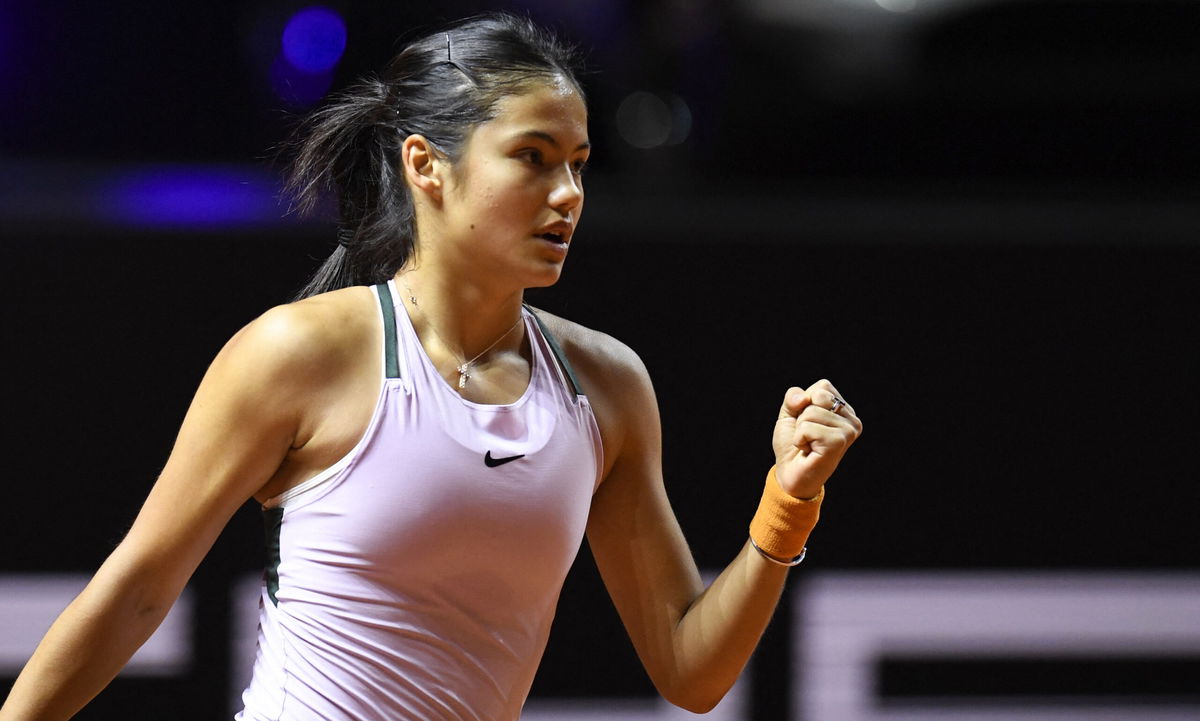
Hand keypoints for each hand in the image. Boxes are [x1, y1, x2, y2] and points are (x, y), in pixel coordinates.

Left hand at [771, 380, 862, 498]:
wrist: (790, 474)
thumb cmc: (793, 445)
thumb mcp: (790, 414)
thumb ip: (794, 397)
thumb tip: (803, 398)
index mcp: (844, 410)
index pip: (823, 386)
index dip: (805, 403)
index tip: (807, 423)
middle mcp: (852, 420)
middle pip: (818, 395)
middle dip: (803, 415)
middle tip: (807, 435)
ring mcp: (848, 431)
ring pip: (811, 412)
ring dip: (801, 430)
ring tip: (809, 444)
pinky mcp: (839, 442)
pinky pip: (807, 427)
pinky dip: (800, 439)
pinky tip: (809, 451)